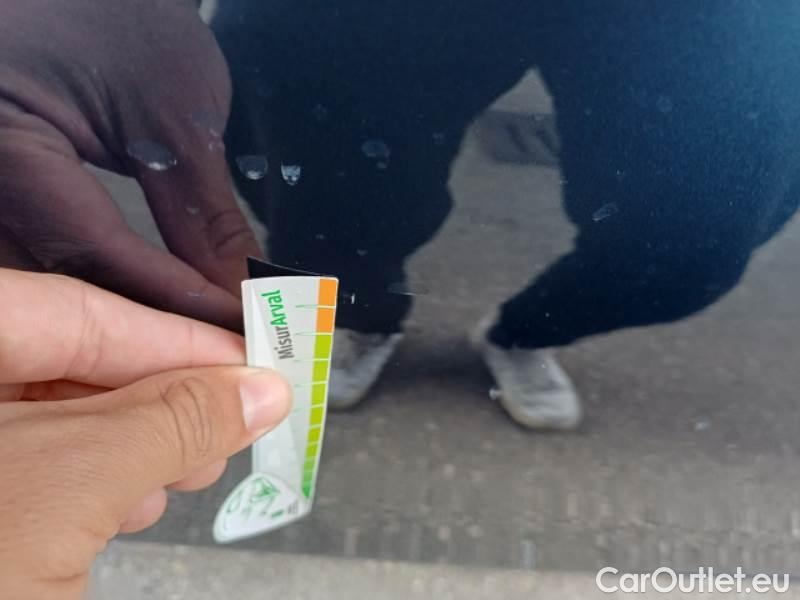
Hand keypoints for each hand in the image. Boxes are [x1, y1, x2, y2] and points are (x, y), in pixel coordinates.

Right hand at [0, 0, 260, 329]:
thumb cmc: (121, 17)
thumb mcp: (173, 112)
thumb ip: (202, 213)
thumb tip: (239, 292)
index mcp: (2, 143)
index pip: (94, 253)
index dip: (174, 303)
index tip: (236, 332)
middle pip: (66, 279)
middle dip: (149, 324)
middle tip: (223, 348)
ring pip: (52, 277)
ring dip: (124, 313)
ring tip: (196, 338)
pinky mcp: (0, 191)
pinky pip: (46, 253)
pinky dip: (101, 282)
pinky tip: (148, 306)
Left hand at [0, 269, 291, 598]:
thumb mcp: (70, 487)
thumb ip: (172, 423)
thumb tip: (263, 390)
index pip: (71, 311)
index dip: (172, 335)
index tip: (249, 360)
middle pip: (66, 360)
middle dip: (160, 395)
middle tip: (232, 419)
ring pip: (56, 413)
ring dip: (136, 440)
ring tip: (192, 468)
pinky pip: (37, 461)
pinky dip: (97, 477)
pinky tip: (132, 502)